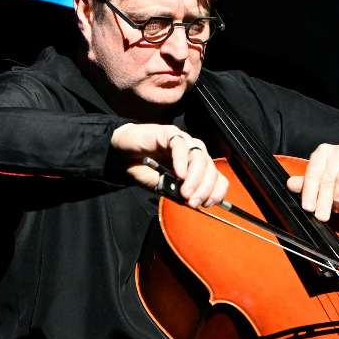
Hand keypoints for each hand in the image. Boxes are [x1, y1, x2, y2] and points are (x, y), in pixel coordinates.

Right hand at [110, 123, 229, 207]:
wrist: (121, 154)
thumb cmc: (141, 169)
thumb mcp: (161, 187)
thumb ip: (176, 192)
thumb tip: (192, 202)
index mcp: (196, 166)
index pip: (217, 178)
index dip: (216, 191)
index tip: (206, 204)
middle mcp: (194, 152)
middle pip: (211, 169)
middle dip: (204, 188)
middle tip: (192, 202)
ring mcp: (184, 141)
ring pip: (200, 158)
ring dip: (194, 178)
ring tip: (185, 192)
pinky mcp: (170, 134)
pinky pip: (181, 147)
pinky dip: (182, 162)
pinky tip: (178, 174)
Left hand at [286, 144, 338, 220]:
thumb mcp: (322, 177)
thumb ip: (306, 182)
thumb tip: (290, 185)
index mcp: (322, 153)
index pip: (312, 174)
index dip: (309, 192)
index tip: (308, 208)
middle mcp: (338, 152)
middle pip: (327, 180)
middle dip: (323, 201)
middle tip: (321, 216)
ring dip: (338, 200)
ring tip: (336, 208)